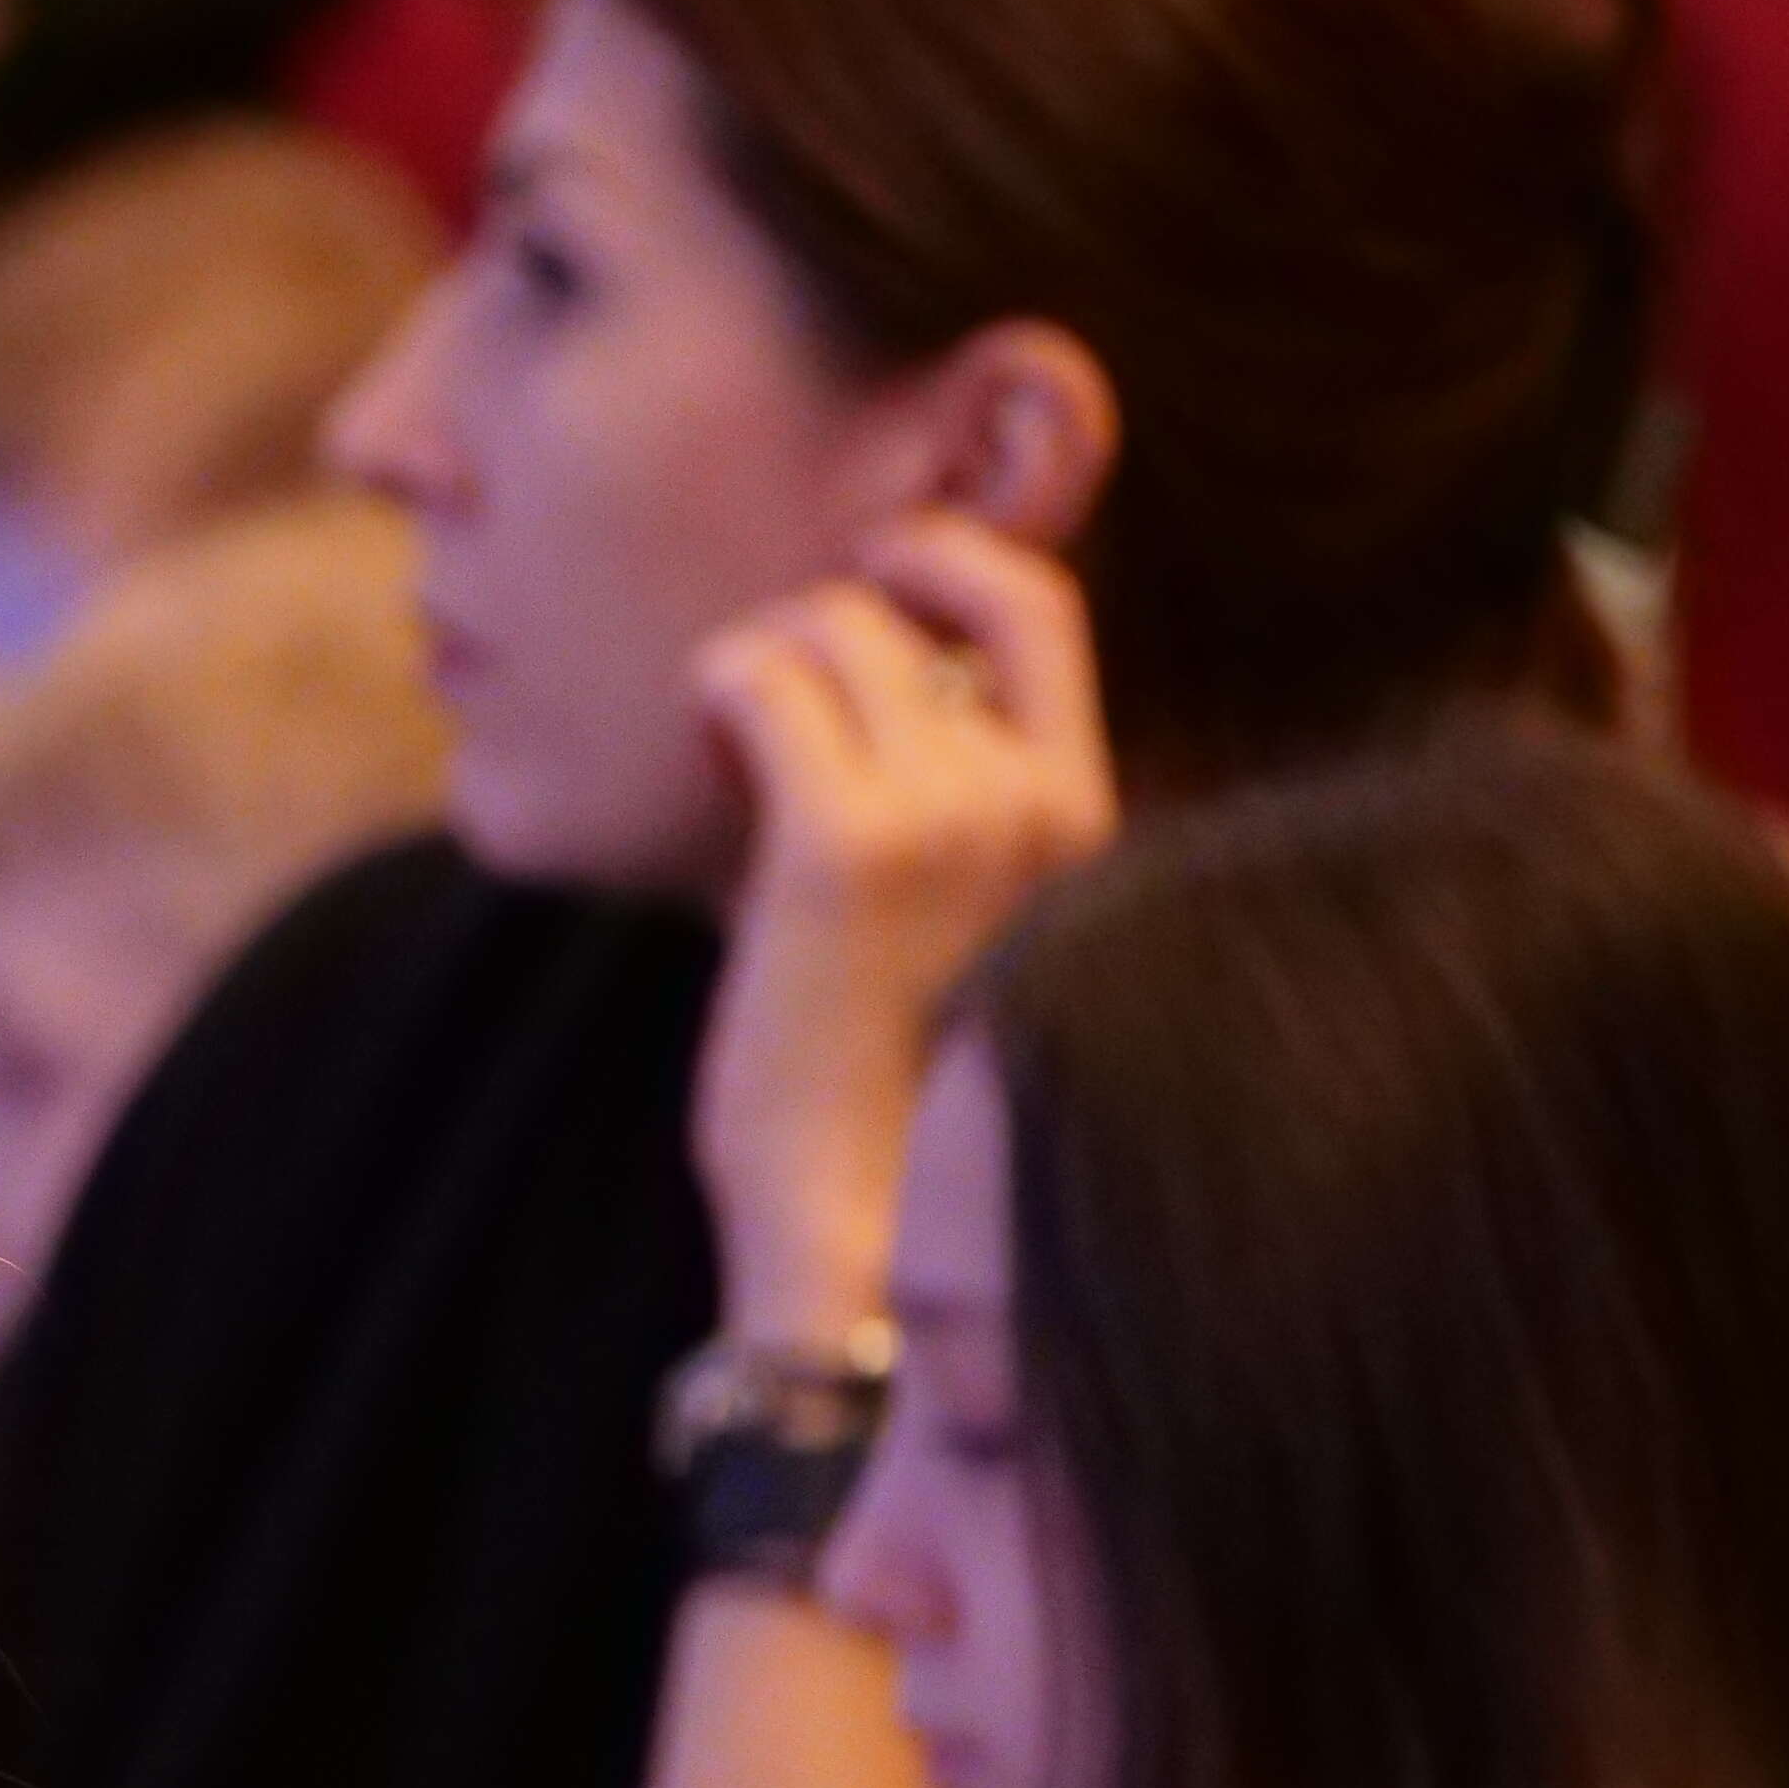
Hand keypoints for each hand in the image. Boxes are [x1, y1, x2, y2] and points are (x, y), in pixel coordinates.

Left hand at [688, 516, 1116, 1341]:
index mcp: (1083, 820)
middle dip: (841, 600)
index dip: (950, 561)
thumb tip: (849, 714)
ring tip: (730, 743)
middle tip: (771, 663)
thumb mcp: (949, 928)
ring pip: (836, 627)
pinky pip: (760, 682)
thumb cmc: (880, 1096)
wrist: (858, 1226)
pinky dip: (715, 689)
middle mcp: (1037, 801)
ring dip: (758, 660)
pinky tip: (706, 743)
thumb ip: (936, 816)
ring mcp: (951, 814)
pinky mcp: (844, 846)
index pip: (1043, 611)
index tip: (869, 582)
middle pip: (942, 596)